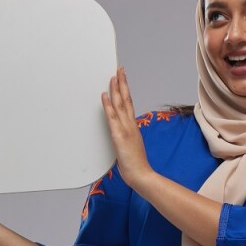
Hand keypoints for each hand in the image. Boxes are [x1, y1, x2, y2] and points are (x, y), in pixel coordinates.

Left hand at [100, 67, 151, 189]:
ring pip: (120, 105)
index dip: (126, 90)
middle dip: (122, 83)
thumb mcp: (131, 148)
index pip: (129, 104)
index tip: (122, 79)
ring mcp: (125, 129)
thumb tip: (121, 135)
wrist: (141, 175)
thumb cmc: (136, 165)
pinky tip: (104, 95)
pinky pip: (112, 117)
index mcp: (133, 127)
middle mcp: (130, 125)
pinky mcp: (119, 135)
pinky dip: (108, 105)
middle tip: (119, 70)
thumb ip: (127, 138)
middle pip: (126, 99)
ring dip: (116, 89)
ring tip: (112, 76)